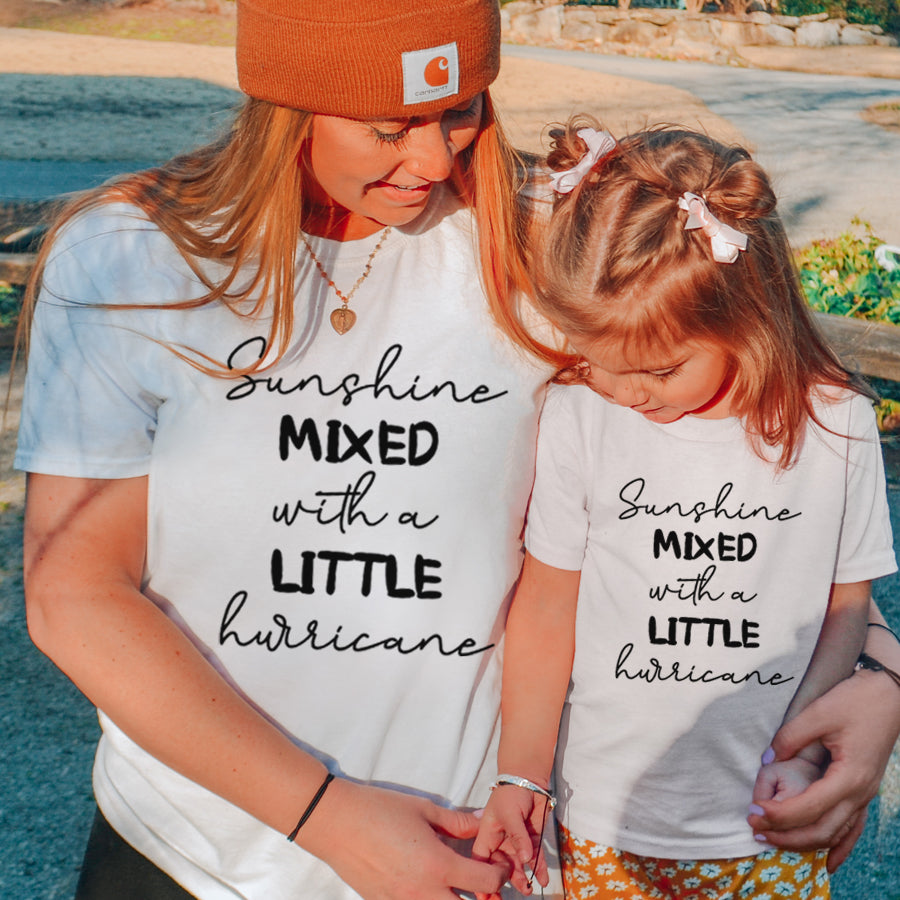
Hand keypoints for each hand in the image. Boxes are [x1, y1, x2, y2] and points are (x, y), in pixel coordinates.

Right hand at [298, 778, 510, 899]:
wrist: (336, 822)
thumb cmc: (380, 809)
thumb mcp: (424, 810)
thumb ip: (458, 822)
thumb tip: (483, 823)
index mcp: (437, 865)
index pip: (486, 883)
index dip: (499, 874)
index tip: (498, 864)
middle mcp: (423, 892)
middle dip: (484, 899)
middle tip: (484, 883)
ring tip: (457, 886)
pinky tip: (428, 884)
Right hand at [471, 785, 550, 899]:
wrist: (529, 780)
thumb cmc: (510, 793)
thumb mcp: (509, 813)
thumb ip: (517, 837)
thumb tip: (524, 860)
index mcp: (488, 835)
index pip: (481, 860)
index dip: (480, 877)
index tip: (484, 895)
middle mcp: (501, 843)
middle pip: (499, 868)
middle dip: (502, 884)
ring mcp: (517, 843)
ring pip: (518, 866)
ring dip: (522, 879)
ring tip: (528, 890)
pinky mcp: (532, 840)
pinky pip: (535, 858)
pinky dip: (539, 869)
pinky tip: (542, 880)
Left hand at [747, 670, 899, 871]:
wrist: (889, 694)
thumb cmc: (856, 700)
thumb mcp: (818, 713)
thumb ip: (790, 737)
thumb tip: (768, 758)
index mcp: (849, 777)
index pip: (808, 807)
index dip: (779, 814)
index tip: (754, 813)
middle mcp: (860, 793)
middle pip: (821, 829)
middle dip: (786, 834)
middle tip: (754, 830)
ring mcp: (865, 795)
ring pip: (835, 833)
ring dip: (804, 842)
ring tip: (773, 841)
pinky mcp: (864, 791)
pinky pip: (852, 828)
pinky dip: (839, 847)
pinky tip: (828, 864)